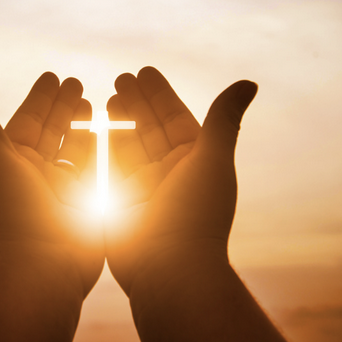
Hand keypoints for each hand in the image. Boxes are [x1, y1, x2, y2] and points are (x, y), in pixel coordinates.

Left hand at [0, 72, 103, 297]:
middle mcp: (37, 176)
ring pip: (74, 149)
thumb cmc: (14, 213)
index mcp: (12, 164)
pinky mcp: (87, 205)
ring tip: (93, 101)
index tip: (53, 76)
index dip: (40, 99)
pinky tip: (108, 132)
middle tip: (76, 81)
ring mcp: (63, 191)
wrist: (44, 267)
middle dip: (63, 107)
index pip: (27, 122)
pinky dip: (100, 150)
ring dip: (82, 125)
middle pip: (52, 132)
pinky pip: (95, 170)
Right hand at [105, 67, 256, 294]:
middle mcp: (170, 173)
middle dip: (137, 103)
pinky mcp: (119, 204)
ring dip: (119, 121)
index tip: (144, 71)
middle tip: (121, 78)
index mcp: (195, 162)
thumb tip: (250, 82)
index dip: (160, 95)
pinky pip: (109, 168)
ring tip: (106, 97)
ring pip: (129, 145)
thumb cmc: (196, 214)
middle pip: (150, 128)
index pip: (176, 119)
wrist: (169, 270)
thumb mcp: (213, 159)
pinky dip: (101, 147)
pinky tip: (91, 127)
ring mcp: (144, 189)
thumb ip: (224, 119)